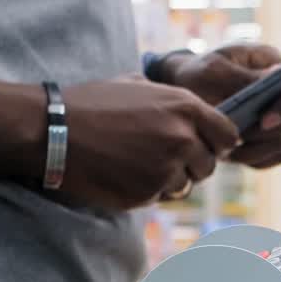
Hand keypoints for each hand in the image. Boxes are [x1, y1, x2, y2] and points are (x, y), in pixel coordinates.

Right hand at [60, 76, 238, 209]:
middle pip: (209, 165)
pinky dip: (148, 190)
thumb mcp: (137, 84)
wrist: (52, 130)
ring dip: (170, 179)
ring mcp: (166, 167)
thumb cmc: (92, 103)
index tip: (206, 146)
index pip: (228, 135)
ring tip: (139, 164)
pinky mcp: (147, 193)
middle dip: (192, 164)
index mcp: (185, 107)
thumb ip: (173, 100)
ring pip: (187, 185)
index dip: (218, 143)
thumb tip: (200, 113)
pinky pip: (161, 197)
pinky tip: (125, 174)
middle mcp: (182, 138)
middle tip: (164, 157)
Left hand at [161, 43, 280, 168]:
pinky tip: (230, 153)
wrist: (185, 90)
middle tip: (233, 137)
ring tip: (225, 147)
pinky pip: (272, 157)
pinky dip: (253, 159)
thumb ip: (243, 76)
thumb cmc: (199, 72)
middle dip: (261, 133)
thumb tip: (275, 78)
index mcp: (274, 65)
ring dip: (254, 150)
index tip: (264, 120)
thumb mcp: (214, 69)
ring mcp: (276, 118)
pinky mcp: (268, 139)